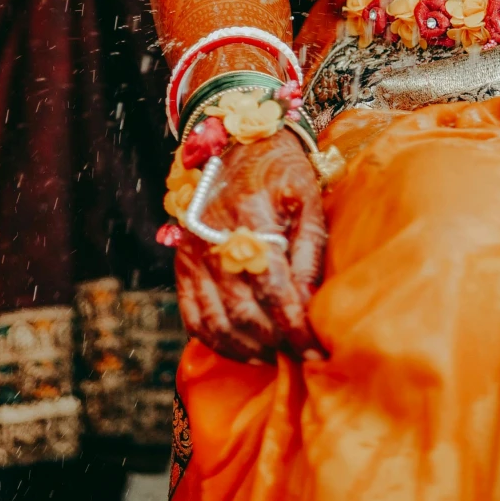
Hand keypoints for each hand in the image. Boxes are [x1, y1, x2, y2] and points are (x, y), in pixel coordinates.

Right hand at [173, 131, 327, 362]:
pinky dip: (218, 343)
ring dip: (249, 349)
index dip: (295, 327)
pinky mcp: (182, 264)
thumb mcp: (307, 195)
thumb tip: (312, 305)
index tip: (318, 351)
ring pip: (216, 322)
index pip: (273, 289)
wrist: (233, 141)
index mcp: (249, 215)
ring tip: (278, 357)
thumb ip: (309, 249)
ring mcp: (192, 253)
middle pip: (243, 311)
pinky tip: (246, 350)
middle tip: (303, 359)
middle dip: (277, 343)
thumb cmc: (280, 168)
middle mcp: (214, 237)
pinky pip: (194, 316)